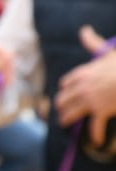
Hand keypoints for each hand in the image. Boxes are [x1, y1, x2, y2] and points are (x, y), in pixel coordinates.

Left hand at [54, 26, 115, 145]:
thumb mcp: (108, 51)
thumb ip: (92, 42)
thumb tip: (84, 30)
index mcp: (83, 73)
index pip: (66, 83)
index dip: (65, 90)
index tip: (65, 94)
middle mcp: (82, 87)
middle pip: (63, 100)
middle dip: (62, 107)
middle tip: (62, 112)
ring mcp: (90, 100)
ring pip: (71, 113)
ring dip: (68, 120)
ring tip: (67, 125)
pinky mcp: (101, 111)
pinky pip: (94, 126)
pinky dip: (96, 134)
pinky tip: (97, 140)